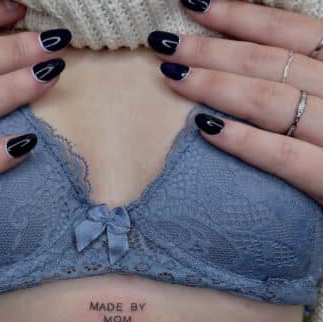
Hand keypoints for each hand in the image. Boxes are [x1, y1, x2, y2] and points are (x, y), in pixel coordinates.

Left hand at [148, 0, 322, 205]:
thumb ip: (304, 80)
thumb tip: (249, 61)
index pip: (291, 33)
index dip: (241, 16)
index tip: (196, 6)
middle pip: (271, 62)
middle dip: (212, 49)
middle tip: (165, 42)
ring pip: (272, 101)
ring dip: (216, 86)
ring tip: (172, 75)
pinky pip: (287, 158)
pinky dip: (246, 142)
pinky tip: (205, 129)